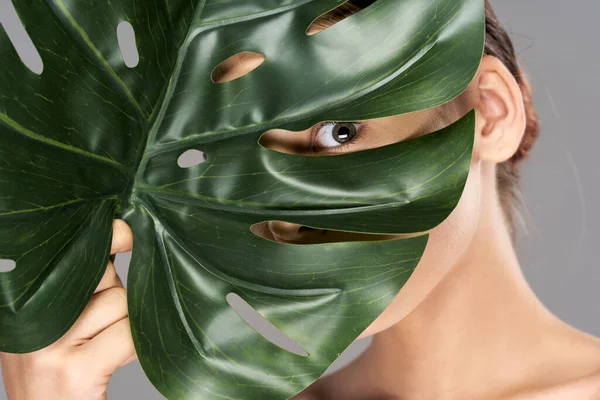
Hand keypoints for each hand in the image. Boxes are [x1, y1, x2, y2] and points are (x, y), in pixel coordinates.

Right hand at [0, 219, 135, 399]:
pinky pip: (128, 336)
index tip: (125, 234)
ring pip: (120, 303)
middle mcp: (28, 316)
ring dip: (127, 324)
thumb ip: (81, 280)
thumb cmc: (61, 366)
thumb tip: (121, 231)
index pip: (71, 251)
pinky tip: (118, 359)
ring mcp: (48, 343)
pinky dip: (136, 345)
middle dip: (117, 293)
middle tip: (102, 324)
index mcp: (21, 298)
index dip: (106, 236)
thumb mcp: (59, 318)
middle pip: (102, 275)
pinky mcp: (74, 370)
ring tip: (103, 349)